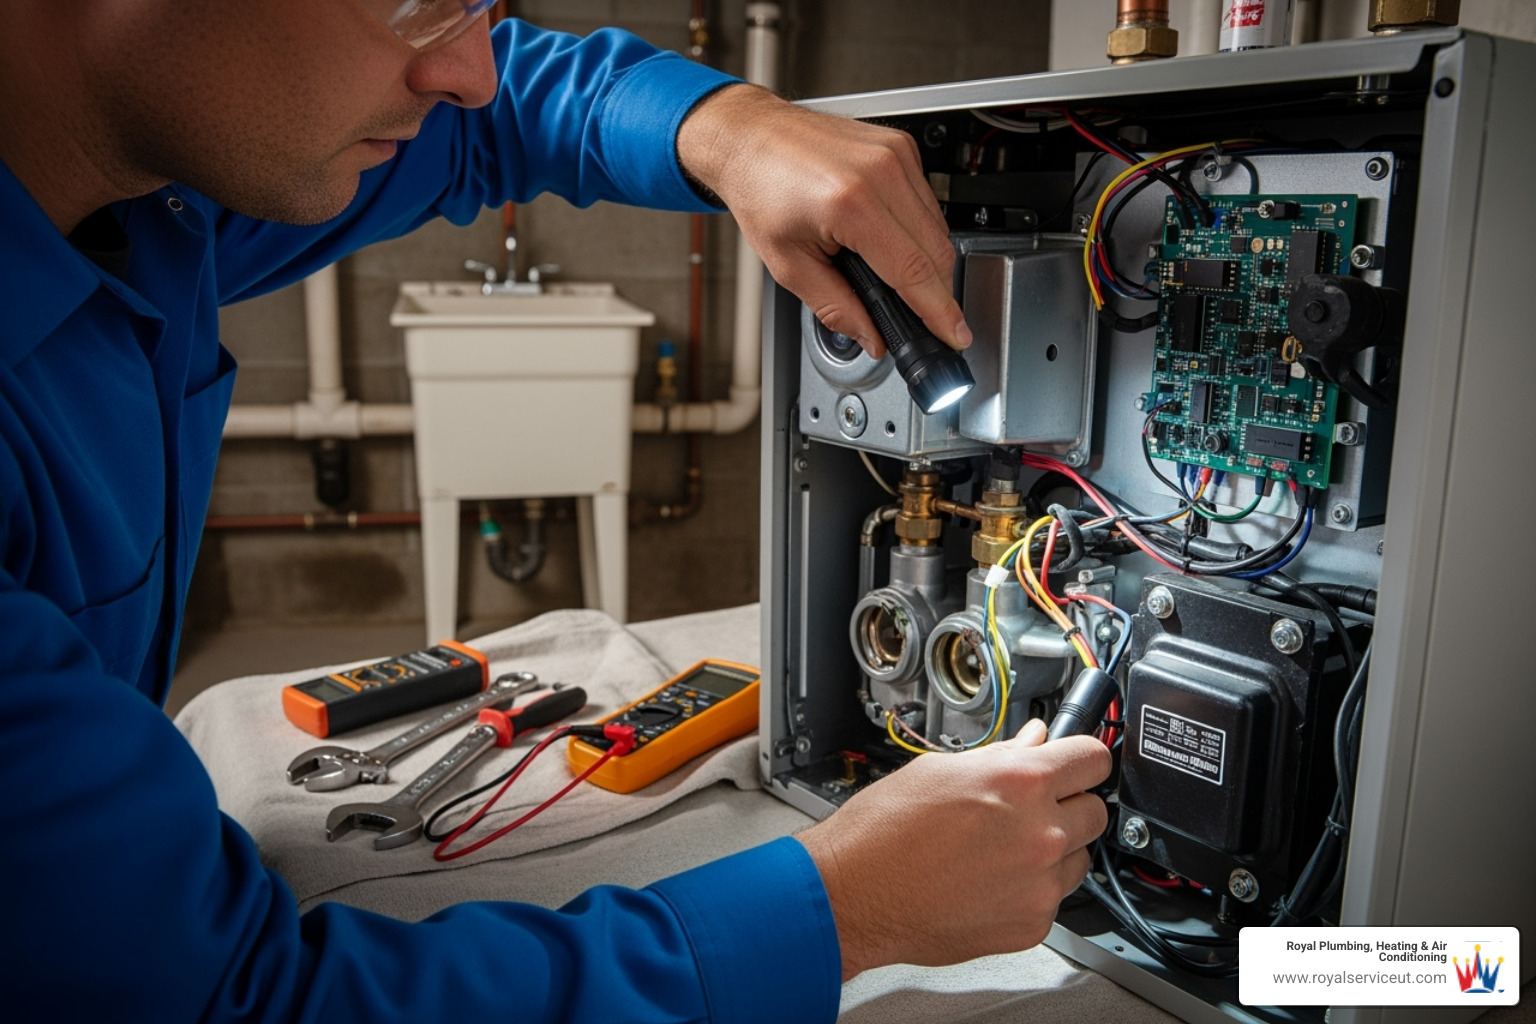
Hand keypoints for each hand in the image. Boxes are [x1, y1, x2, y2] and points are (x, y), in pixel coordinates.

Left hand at [676, 84, 969, 358]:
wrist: (750, 138)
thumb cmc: (760, 189)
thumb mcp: (788, 264)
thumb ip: (835, 307)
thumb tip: (871, 337)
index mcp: (851, 203)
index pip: (914, 272)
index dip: (939, 312)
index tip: (955, 335)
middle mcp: (881, 172)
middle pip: (937, 252)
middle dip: (934, 292)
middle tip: (919, 318)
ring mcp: (895, 155)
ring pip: (938, 228)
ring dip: (926, 261)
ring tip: (888, 273)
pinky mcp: (901, 147)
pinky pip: (928, 202)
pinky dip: (917, 230)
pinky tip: (888, 238)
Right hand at [795, 720, 1110, 980]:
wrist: (853, 893)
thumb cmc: (882, 832)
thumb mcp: (940, 769)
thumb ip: (1001, 756)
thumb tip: (1033, 743)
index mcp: (1020, 782)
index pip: (1093, 758)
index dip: (1083, 757)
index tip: (1078, 762)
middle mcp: (1040, 833)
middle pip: (1096, 810)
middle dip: (1069, 803)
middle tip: (1033, 807)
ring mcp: (1040, 884)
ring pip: (1079, 858)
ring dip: (1055, 849)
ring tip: (1002, 847)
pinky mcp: (1031, 924)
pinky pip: (1053, 898)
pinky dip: (1031, 888)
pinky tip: (990, 878)